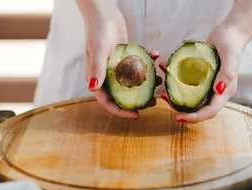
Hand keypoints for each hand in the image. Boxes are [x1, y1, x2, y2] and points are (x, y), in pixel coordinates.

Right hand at [78, 0, 160, 119]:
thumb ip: (97, 70)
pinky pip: (137, 66)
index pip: (107, 102)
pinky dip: (147, 62)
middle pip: (121, 95)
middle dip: (137, 101)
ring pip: (131, 82)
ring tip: (159, 82)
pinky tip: (157, 55)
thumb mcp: (99, 50)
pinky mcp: (124, 57)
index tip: (137, 116)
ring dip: (146, 83)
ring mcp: (115, 67)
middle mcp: (105, 76)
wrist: (102, 11)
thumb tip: (93, 89)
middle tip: (153, 103)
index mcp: (96, 79)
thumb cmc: (98, 30)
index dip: (121, 112)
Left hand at [160, 26, 247, 123]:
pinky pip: (188, 85)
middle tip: (164, 99)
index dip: (195, 117)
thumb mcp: (230, 56)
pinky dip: (176, 82)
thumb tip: (219, 91)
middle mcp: (216, 92)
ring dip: (176, 97)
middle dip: (181, 108)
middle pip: (198, 108)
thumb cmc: (231, 43)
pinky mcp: (201, 79)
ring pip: (191, 98)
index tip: (178, 117)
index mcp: (225, 92)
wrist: (230, 33)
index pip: (210, 112)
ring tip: (163, 91)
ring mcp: (208, 86)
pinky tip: (166, 73)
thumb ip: (227, 74)